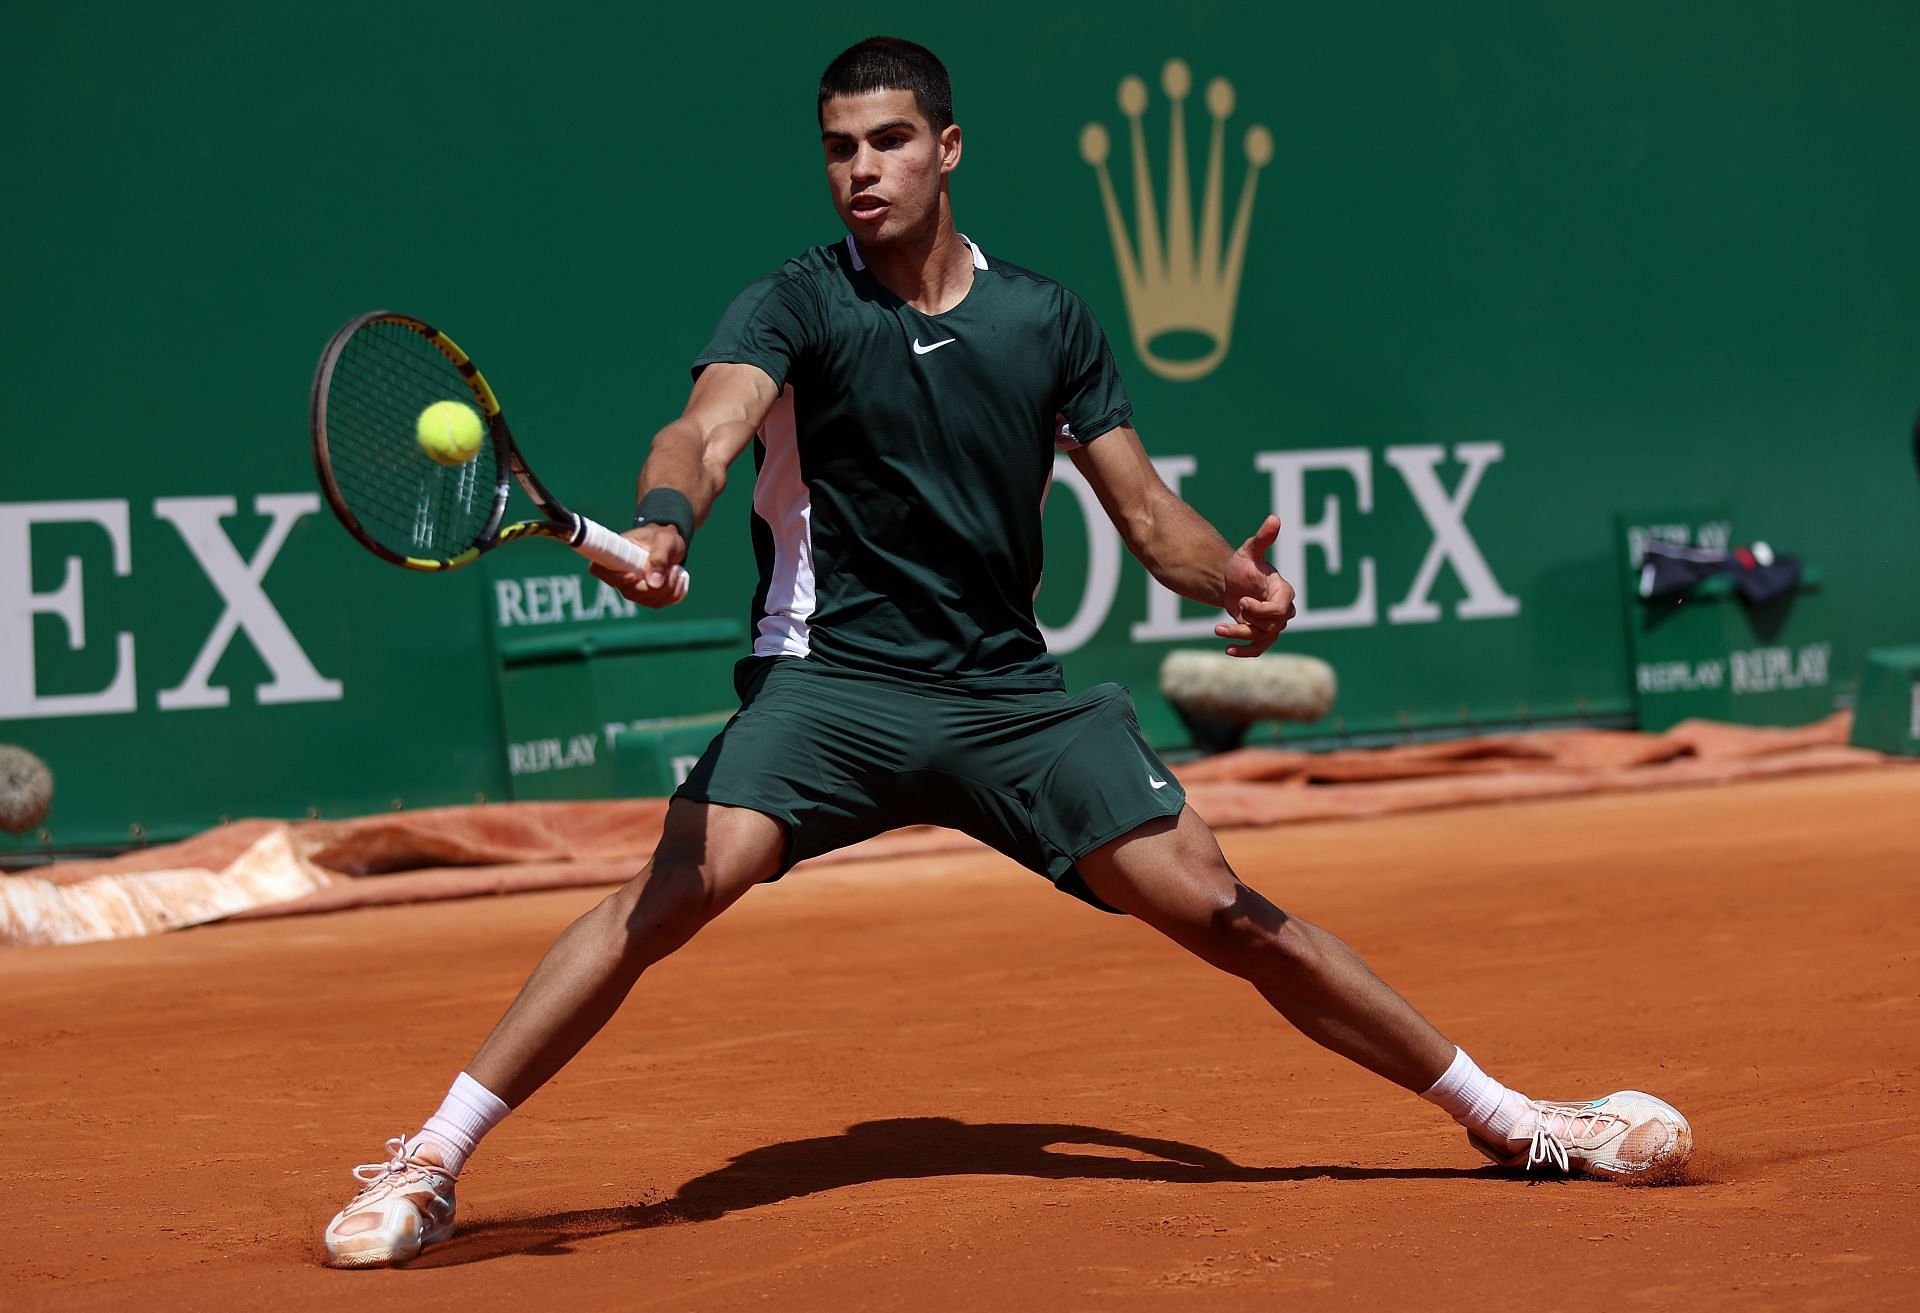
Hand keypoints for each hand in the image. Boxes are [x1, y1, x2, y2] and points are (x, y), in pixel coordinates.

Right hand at [589, 524, 686, 608]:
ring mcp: (633, 590)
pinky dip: (675, 592)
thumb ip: (659, 558)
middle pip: (631, 592)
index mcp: (615, 556)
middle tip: (670, 568)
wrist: (670, 545)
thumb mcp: (665, 540)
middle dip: (656, 583)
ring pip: (649, 600)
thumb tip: (653, 583)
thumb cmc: (662, 537)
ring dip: (669, 586)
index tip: (633, 575)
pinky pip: (661, 603)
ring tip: (675, 569)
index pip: (599, 570)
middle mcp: (619, 576)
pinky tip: (678, 577)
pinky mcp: (647, 598)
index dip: (613, 577)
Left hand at [1214, 514, 1296, 656]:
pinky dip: (1244, 651)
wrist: (1232, 581)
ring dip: (1239, 635)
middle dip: (1250, 621)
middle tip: (1234, 608)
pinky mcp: (1261, 634)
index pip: (1280, 609)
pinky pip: (1258, 648)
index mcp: (1283, 591)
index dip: (1261, 610)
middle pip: (1273, 626)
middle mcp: (1282, 610)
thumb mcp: (1250, 551)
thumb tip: (1274, 518)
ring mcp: (1273, 624)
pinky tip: (1227, 650)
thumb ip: (1263, 538)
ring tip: (1218, 628)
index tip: (1242, 602)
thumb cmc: (1244, 565)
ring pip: (1262, 638)